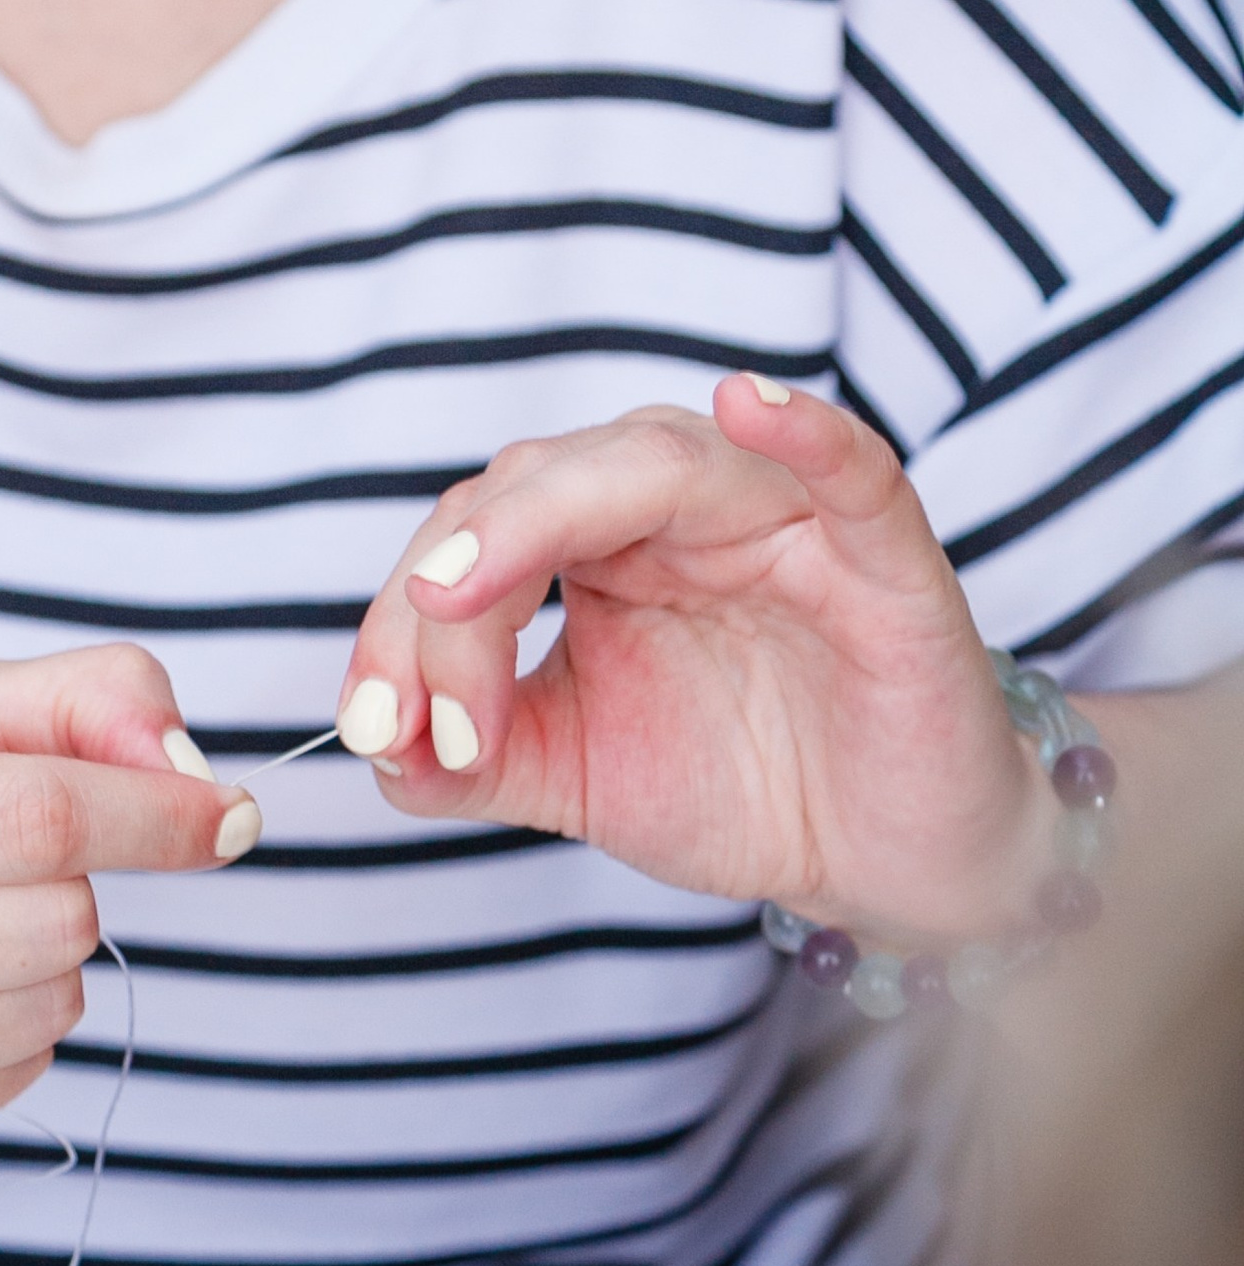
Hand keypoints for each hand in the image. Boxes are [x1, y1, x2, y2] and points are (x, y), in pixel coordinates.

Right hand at [0, 641, 256, 1156]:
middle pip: (55, 922)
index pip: (37, 819)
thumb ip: (66, 700)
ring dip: (42, 943)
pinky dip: (5, 1010)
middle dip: (74, 868)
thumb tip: (191, 770)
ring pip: (46, 1005)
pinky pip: (10, 1072)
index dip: (156, 813)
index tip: (225, 810)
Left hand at [333, 378, 1047, 942]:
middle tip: (412, 712)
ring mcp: (783, 519)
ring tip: (462, 595)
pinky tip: (748, 405)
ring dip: (538, 524)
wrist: (890, 860)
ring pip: (655, 463)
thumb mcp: (574, 772)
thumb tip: (374, 746)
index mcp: (600, 536)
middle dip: (450, 593)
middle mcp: (678, 504)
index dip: (402, 622)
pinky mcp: (885, 560)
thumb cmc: (743, 783)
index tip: (376, 728)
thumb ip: (470, 754)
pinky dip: (805, 431)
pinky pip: (850, 472)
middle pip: (537, 482)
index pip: (473, 531)